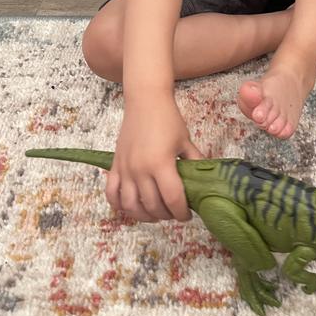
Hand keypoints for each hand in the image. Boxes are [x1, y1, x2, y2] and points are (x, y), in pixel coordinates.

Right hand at [106, 93, 203, 222]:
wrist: (146, 100)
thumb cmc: (168, 119)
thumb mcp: (186, 141)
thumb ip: (195, 163)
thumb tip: (204, 181)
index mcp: (161, 164)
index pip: (172, 199)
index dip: (182, 212)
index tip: (187, 214)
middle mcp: (140, 170)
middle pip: (152, 206)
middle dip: (166, 214)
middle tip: (174, 212)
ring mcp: (125, 169)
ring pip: (131, 205)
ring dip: (144, 215)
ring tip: (155, 213)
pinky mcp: (115, 165)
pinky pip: (111, 193)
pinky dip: (119, 205)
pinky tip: (131, 206)